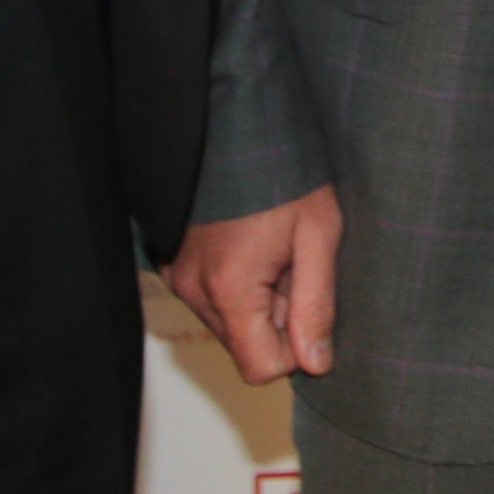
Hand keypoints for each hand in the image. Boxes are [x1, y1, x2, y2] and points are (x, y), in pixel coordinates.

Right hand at [163, 185, 343, 383]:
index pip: (260, 367)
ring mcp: (179, 277)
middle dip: (278, 316)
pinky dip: (236, 284)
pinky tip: (253, 244)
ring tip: (274, 248)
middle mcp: (194, 290)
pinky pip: (211, 299)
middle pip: (245, 344)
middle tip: (293, 263)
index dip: (295, 349)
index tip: (309, 304)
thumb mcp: (319, 235)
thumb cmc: (286, 174)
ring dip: (259, 299)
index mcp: (229, 288)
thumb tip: (316, 364)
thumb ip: (316, 304)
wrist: (240, 126)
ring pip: (229, 322)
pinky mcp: (174, 265)